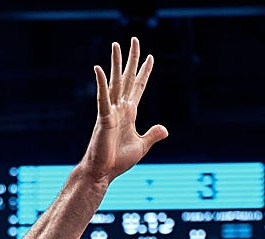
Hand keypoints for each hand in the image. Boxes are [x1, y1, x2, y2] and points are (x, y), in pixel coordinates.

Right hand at [81, 36, 168, 183]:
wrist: (102, 173)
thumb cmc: (117, 161)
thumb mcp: (141, 146)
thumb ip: (152, 135)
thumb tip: (165, 129)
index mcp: (129, 114)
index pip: (138, 87)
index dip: (144, 72)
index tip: (150, 58)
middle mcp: (120, 108)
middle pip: (126, 78)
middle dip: (131, 59)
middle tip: (134, 40)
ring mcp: (110, 112)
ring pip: (114, 82)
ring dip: (115, 63)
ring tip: (116, 45)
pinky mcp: (103, 119)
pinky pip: (102, 98)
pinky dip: (101, 84)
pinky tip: (99, 69)